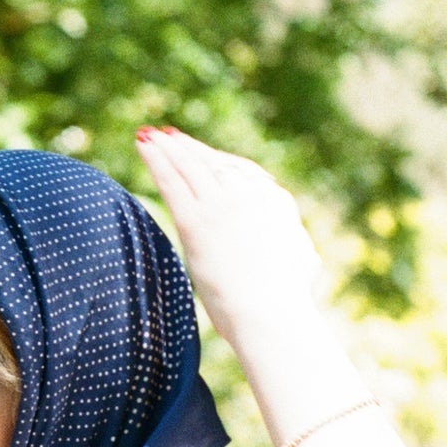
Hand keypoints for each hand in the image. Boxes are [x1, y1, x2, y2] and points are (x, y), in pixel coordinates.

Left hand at [135, 126, 323, 346]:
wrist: (272, 310)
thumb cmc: (289, 299)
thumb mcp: (302, 262)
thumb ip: (293, 248)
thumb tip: (304, 255)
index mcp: (277, 202)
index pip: (243, 172)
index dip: (218, 160)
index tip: (201, 152)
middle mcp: (249, 195)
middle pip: (212, 164)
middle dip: (188, 149)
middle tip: (167, 136)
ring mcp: (220, 206)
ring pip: (188, 167)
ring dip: (166, 149)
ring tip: (147, 136)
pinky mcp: (195, 222)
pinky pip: (171, 182)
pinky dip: (155, 160)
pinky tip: (142, 145)